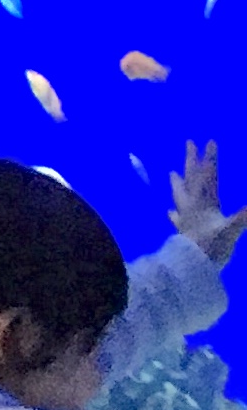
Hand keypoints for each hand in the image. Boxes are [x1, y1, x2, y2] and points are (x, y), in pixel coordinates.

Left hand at [173, 141, 246, 263]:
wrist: (191, 268)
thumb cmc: (211, 249)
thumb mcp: (231, 231)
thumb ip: (243, 217)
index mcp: (205, 203)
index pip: (209, 176)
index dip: (210, 158)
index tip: (210, 141)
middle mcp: (192, 206)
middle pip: (191, 178)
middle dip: (191, 160)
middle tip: (188, 143)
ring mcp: (186, 218)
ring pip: (180, 194)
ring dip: (178, 182)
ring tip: (171, 172)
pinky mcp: (183, 232)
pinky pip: (177, 218)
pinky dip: (174, 212)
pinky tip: (170, 212)